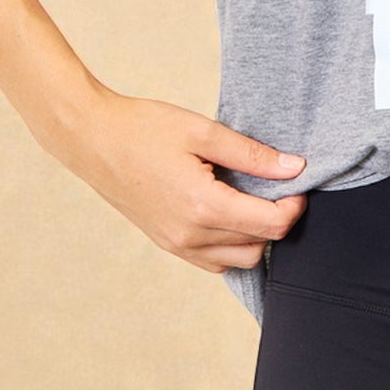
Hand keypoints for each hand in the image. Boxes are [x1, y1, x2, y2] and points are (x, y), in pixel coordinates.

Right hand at [49, 84, 309, 274]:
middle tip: (277, 186)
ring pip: (238, 259)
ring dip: (255, 235)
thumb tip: (294, 168)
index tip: (298, 182)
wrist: (92, 139)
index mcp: (202, 206)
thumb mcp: (203, 131)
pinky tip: (229, 211)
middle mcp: (189, 236)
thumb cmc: (144, 128)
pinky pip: (213, 260)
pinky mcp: (166, 244)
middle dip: (277, 220)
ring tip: (253, 197)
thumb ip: (252, 155)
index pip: (270, 226)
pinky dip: (231, 244)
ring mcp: (175, 245)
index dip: (295, 206)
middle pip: (258, 247)